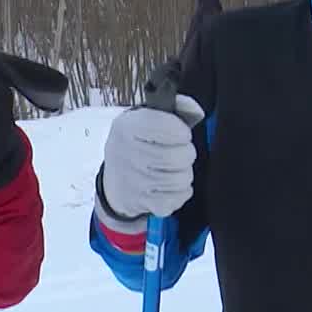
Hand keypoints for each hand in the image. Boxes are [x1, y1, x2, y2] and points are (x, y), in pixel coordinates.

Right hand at [97, 94, 204, 229]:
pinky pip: (178, 198)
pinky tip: (168, 185)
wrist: (114, 181)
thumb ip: (175, 108)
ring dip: (183, 173)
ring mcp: (135, 181)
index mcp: (128, 127)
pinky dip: (179, 193)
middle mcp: (129, 154)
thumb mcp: (146, 117)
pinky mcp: (144, 203)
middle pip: (181, 156)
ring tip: (172, 169)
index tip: (179, 133)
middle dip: (186, 153)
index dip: (181, 130)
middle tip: (177, 152)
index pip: (169, 127)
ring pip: (183, 178)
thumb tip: (196, 111)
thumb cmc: (136, 145)